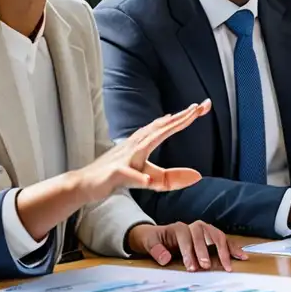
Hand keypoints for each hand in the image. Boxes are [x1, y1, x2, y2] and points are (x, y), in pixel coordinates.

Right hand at [72, 101, 210, 203]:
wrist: (87, 184)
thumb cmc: (118, 176)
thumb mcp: (151, 180)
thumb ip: (173, 177)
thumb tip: (199, 176)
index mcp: (144, 143)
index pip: (167, 127)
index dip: (185, 117)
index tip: (203, 107)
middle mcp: (135, 145)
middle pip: (160, 128)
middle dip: (180, 117)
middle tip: (199, 107)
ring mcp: (125, 158)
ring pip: (145, 143)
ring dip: (160, 132)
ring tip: (177, 122)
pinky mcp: (115, 174)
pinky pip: (128, 176)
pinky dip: (137, 178)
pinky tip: (147, 182)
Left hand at [126, 221, 247, 271]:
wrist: (157, 236)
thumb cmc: (154, 240)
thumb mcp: (148, 243)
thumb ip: (155, 250)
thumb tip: (165, 259)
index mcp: (178, 228)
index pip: (185, 236)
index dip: (188, 251)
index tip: (191, 266)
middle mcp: (194, 227)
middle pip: (203, 234)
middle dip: (206, 250)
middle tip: (207, 266)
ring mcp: (205, 231)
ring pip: (217, 236)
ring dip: (224, 250)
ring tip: (228, 265)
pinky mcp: (212, 238)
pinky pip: (225, 241)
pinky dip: (233, 248)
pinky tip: (242, 256)